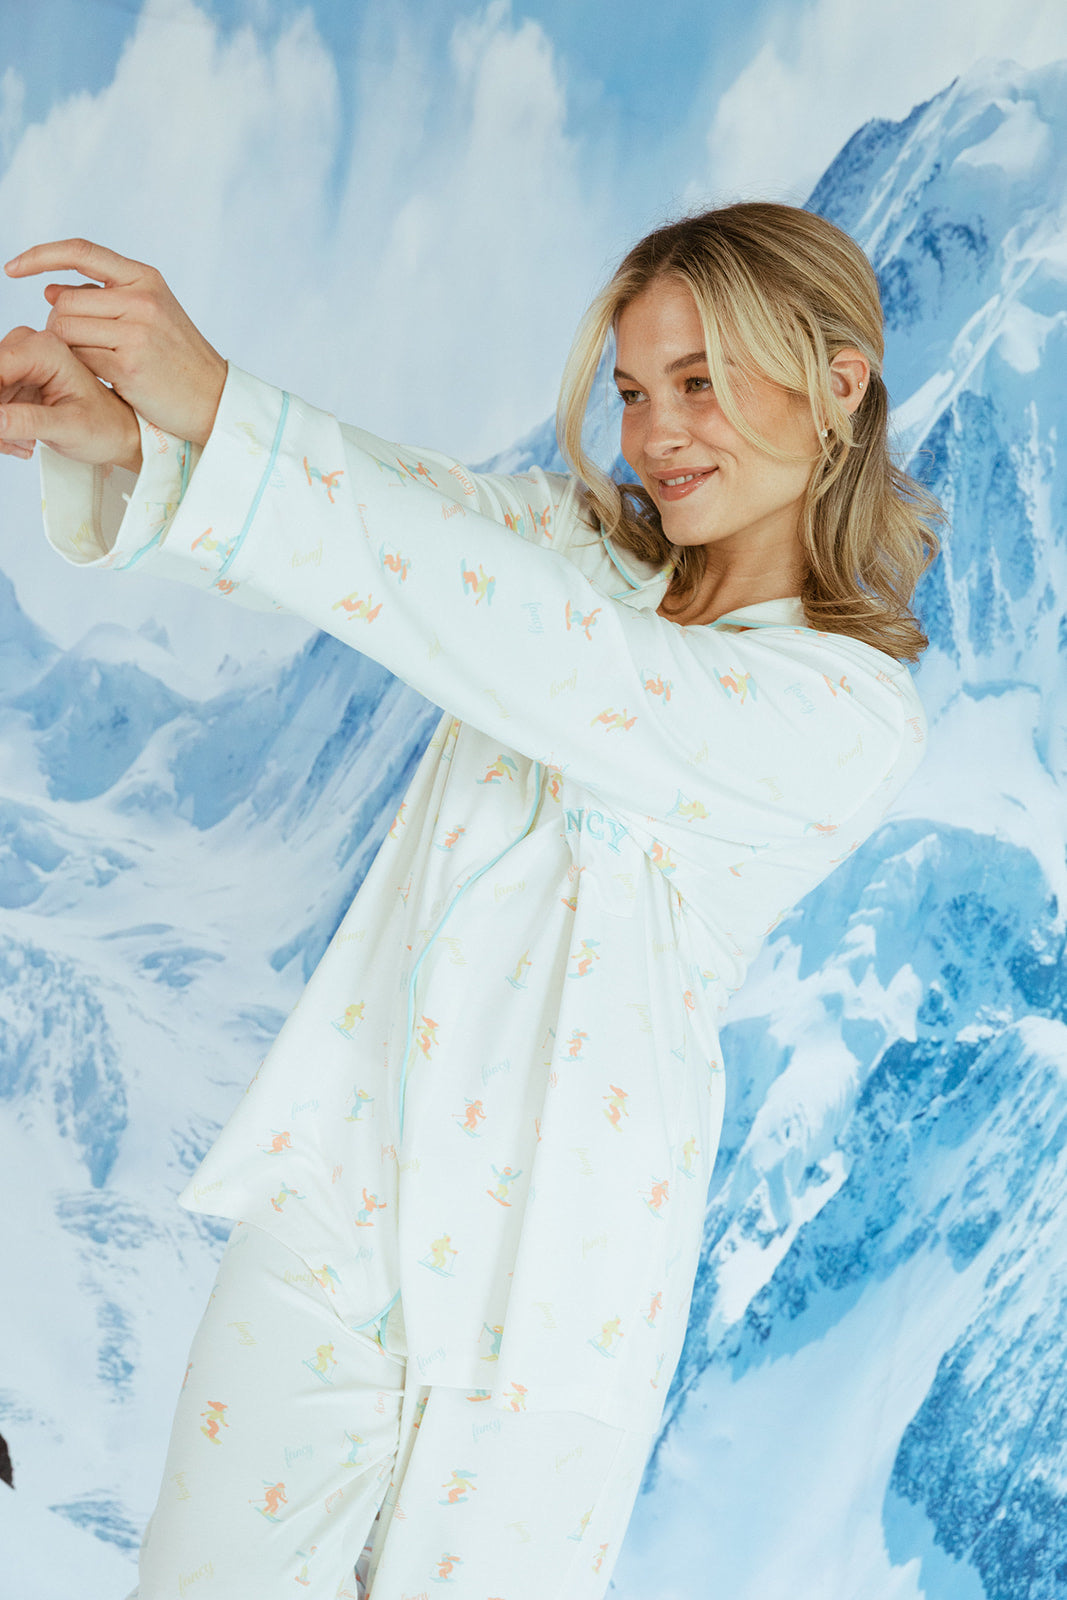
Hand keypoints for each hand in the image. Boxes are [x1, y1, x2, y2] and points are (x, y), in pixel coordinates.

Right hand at [0, 325, 141, 470]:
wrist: (118, 433)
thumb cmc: (105, 426)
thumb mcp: (69, 428)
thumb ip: (28, 421)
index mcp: (45, 349)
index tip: (2, 422)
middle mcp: (30, 349)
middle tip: (11, 440)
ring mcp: (21, 365)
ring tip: (24, 444)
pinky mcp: (16, 382)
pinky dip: (1, 427)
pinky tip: (24, 441)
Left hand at [4, 238, 226, 444]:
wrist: (213, 398)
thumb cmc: (176, 358)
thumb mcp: (150, 315)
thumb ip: (103, 299)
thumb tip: (49, 290)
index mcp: (145, 278)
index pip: (80, 252)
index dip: (40, 255)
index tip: (12, 268)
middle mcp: (141, 299)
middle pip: (64, 301)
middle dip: (60, 323)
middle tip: (81, 345)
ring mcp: (136, 332)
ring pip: (66, 330)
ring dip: (68, 348)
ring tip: (97, 361)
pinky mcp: (128, 366)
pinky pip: (79, 360)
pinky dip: (83, 369)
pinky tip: (106, 377)